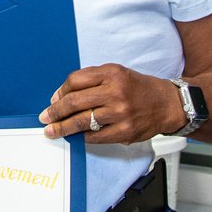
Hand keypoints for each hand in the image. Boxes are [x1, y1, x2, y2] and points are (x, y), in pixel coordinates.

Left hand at [39, 64, 183, 143]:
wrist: (166, 103)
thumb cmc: (138, 88)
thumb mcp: (116, 73)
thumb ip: (91, 80)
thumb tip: (62, 96)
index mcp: (111, 73)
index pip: (75, 81)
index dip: (60, 92)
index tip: (53, 100)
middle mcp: (115, 91)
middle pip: (74, 102)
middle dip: (55, 112)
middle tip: (45, 118)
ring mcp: (120, 113)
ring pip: (81, 121)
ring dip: (62, 128)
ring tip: (52, 131)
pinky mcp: (124, 131)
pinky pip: (95, 136)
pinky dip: (82, 137)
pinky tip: (75, 137)